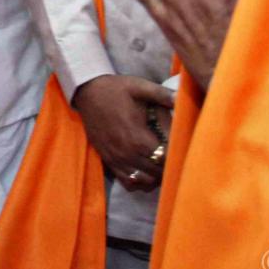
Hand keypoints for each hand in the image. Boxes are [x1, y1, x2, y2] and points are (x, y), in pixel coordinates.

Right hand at [74, 74, 173, 191]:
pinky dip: (139, 181)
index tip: (181, 148)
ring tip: (161, 164)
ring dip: (155, 176)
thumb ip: (161, 94)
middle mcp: (126, 152)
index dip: (175, 157)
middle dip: (168, 167)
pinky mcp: (108, 161)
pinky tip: (144, 170)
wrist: (87, 93)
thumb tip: (181, 98)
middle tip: (175, 156)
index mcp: (136, 136)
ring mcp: (116, 159)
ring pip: (143, 182)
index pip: (163, 158)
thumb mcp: (139, 86)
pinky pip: (127, 182)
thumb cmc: (116, 90)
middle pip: (155, 173)